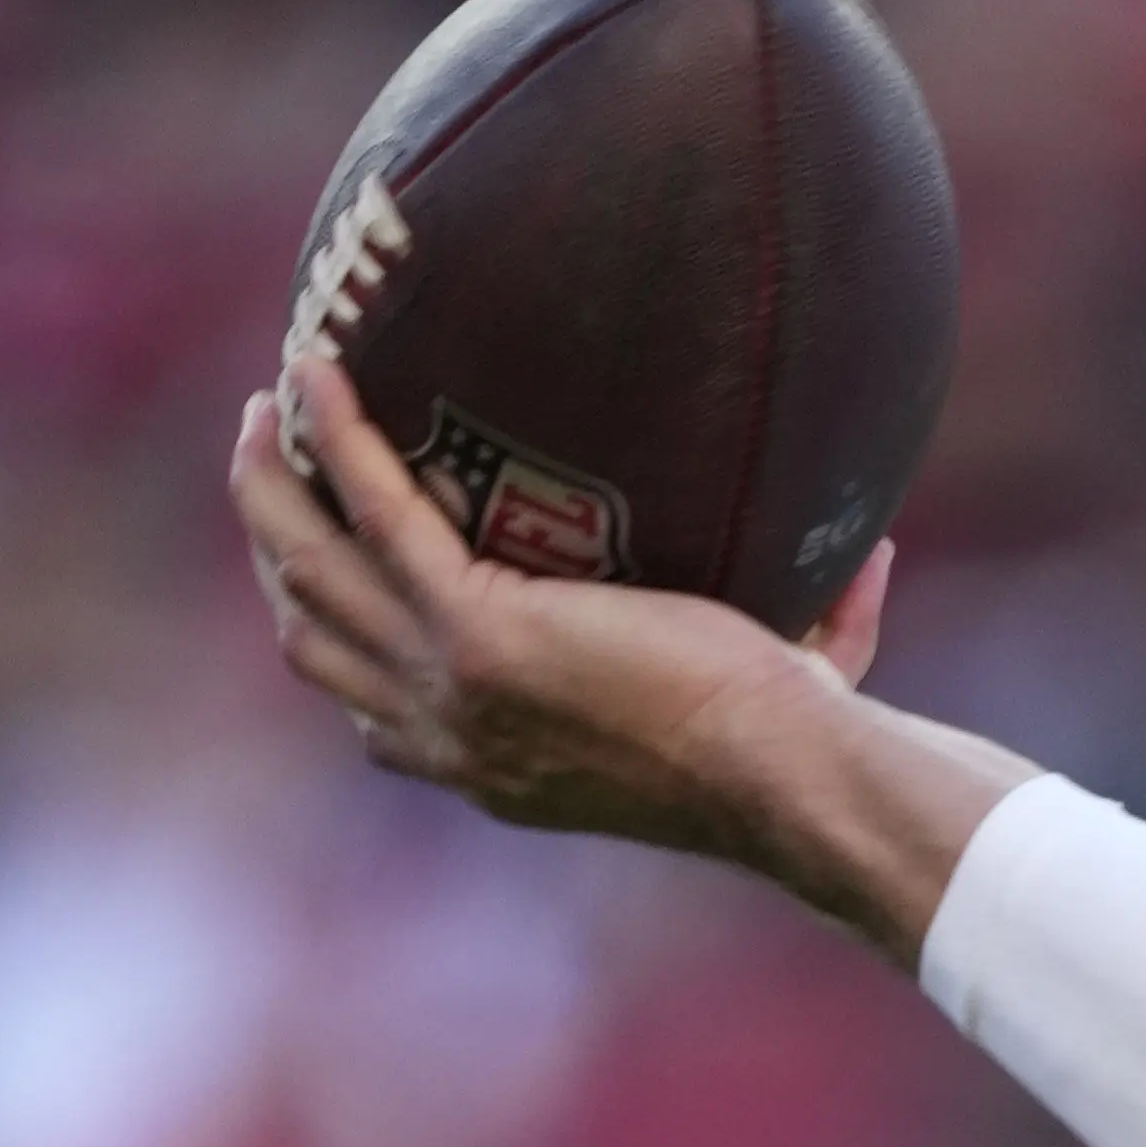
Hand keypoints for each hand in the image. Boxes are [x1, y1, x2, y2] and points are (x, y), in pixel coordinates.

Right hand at [227, 353, 933, 916]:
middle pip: (312, 633)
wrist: (792, 775)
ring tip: (269, 408)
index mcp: (488, 763)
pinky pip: (377, 513)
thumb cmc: (803, 743)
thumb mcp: (763, 701)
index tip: (321, 552)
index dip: (328, 621)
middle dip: (275, 543)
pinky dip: (341, 438)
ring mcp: (453, 684)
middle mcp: (448, 734)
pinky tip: (320, 372)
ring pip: (310, 572)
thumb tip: (877, 555)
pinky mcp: (480, 630)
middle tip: (268, 458)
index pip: (367, 697)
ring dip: (273, 486)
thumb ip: (805, 635)